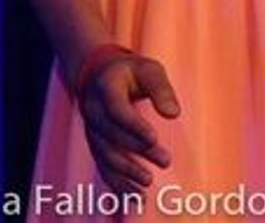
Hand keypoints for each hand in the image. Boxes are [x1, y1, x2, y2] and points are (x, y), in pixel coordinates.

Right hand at [78, 53, 179, 193]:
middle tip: (165, 160)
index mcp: (106, 88)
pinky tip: (134, 195)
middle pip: (112, 135)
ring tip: (148, 183)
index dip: (133, 126)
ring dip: (125, 171)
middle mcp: (93, 111)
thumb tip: (174, 114)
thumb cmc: (131, 71)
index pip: (116, 110)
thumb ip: (162, 89)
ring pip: (104, 155)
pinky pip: (102, 165)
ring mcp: (91, 129)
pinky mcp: (95, 144)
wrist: (99, 74)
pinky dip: (116, 182)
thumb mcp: (149, 69)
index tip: (154, 138)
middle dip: (137, 150)